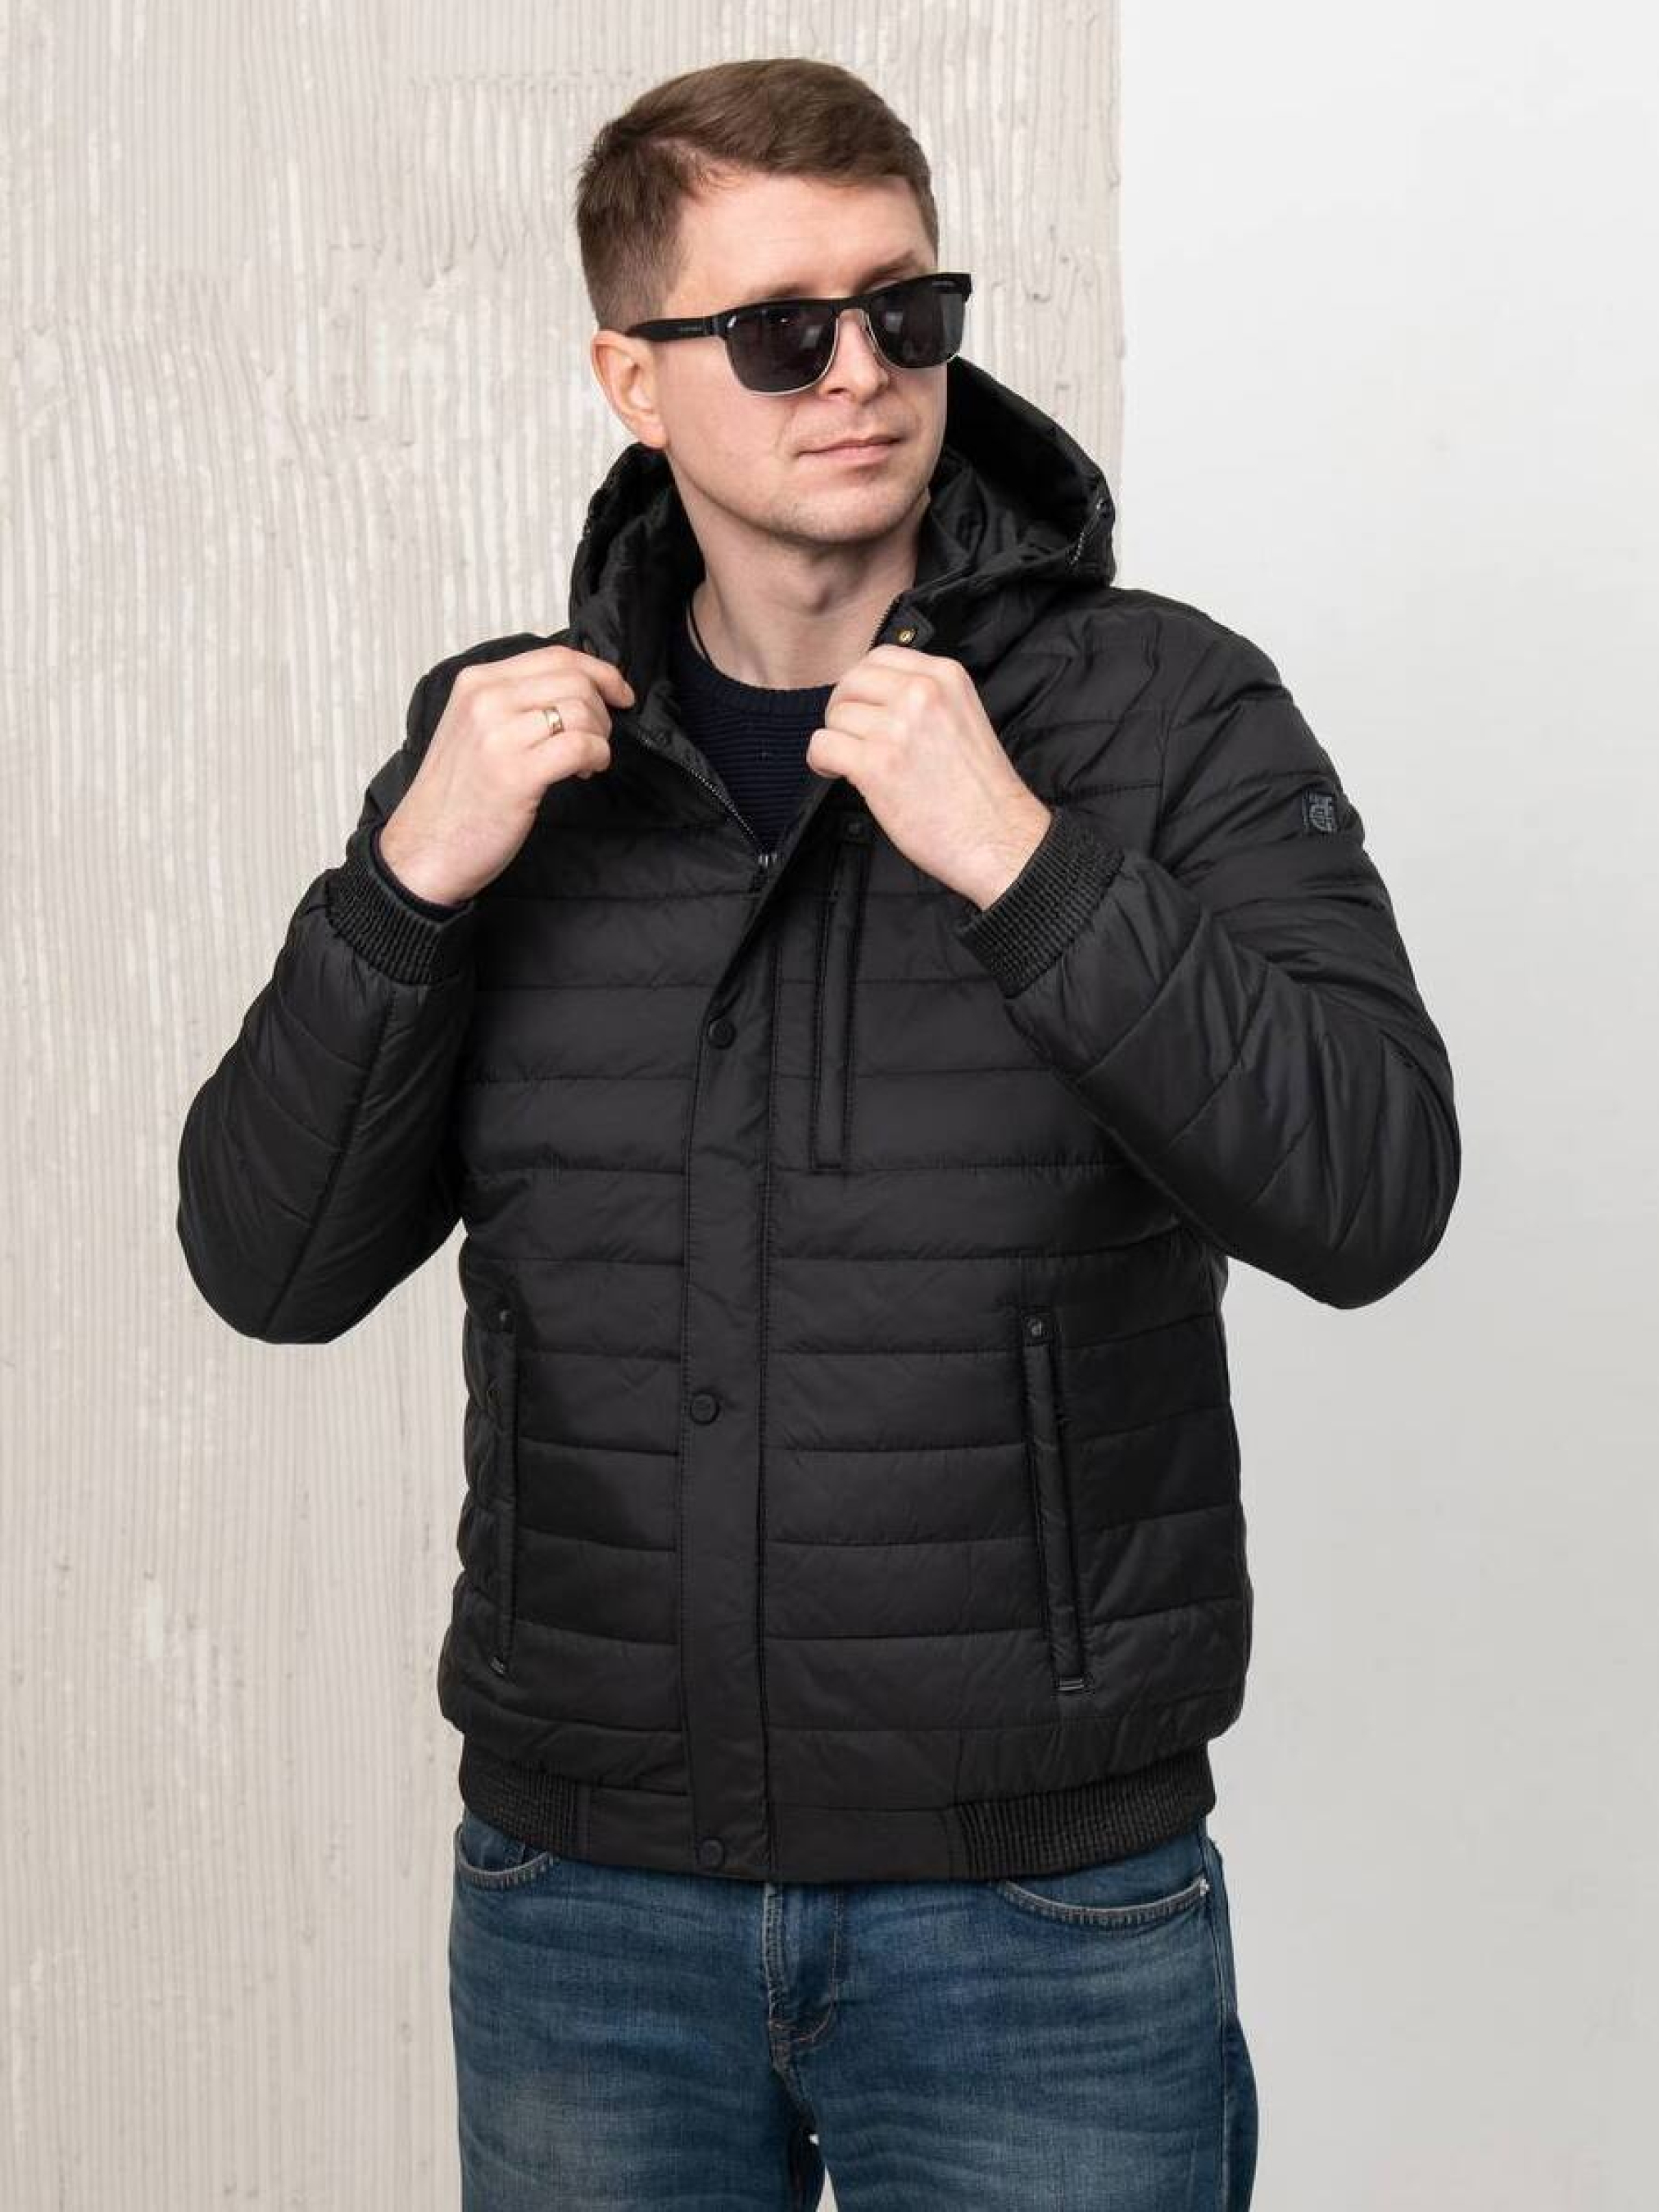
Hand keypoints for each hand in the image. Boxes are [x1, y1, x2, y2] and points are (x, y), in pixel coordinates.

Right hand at [379, 645, 633, 904]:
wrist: (424, 848)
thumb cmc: (456, 797)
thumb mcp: (474, 730)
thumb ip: (515, 703)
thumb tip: (576, 692)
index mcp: (476, 683)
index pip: (555, 656)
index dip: (599, 672)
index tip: (618, 693)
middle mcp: (485, 701)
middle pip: (574, 679)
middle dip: (602, 709)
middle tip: (597, 739)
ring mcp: (499, 735)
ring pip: (580, 710)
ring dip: (599, 736)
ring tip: (586, 760)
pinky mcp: (516, 773)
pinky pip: (580, 745)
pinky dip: (596, 757)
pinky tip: (585, 771)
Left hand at [805, 647, 1051, 908]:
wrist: (997, 836)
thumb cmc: (981, 790)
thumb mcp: (963, 716)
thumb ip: (925, 698)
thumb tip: (875, 698)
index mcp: (946, 676)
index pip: (880, 657)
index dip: (864, 685)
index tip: (866, 709)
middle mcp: (921, 693)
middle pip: (852, 681)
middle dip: (844, 709)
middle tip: (852, 737)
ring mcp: (897, 727)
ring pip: (836, 716)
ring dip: (837, 740)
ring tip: (853, 763)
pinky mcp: (875, 763)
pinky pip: (822, 746)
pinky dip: (821, 761)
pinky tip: (835, 773)